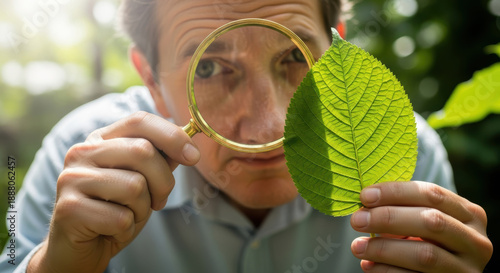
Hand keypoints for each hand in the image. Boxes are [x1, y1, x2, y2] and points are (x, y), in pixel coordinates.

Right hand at [28, 112, 199, 272]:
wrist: (80, 249)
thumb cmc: (115, 210)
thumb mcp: (143, 181)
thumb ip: (160, 160)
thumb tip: (188, 145)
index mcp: (101, 140)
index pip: (140, 121)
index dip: (172, 136)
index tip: (194, 157)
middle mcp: (82, 152)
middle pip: (143, 151)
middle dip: (163, 182)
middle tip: (158, 201)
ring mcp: (71, 178)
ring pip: (135, 186)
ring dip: (142, 210)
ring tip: (127, 216)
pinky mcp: (68, 208)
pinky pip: (121, 218)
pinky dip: (126, 230)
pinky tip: (110, 231)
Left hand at [350, 181, 491, 272]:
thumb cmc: (428, 240)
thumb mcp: (423, 220)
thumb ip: (403, 208)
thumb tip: (366, 204)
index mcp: (469, 214)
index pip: (432, 194)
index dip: (396, 192)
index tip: (365, 195)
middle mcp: (475, 241)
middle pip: (431, 222)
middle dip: (388, 218)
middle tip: (357, 220)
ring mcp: (466, 269)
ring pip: (425, 255)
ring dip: (384, 249)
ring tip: (357, 246)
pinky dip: (388, 271)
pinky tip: (368, 265)